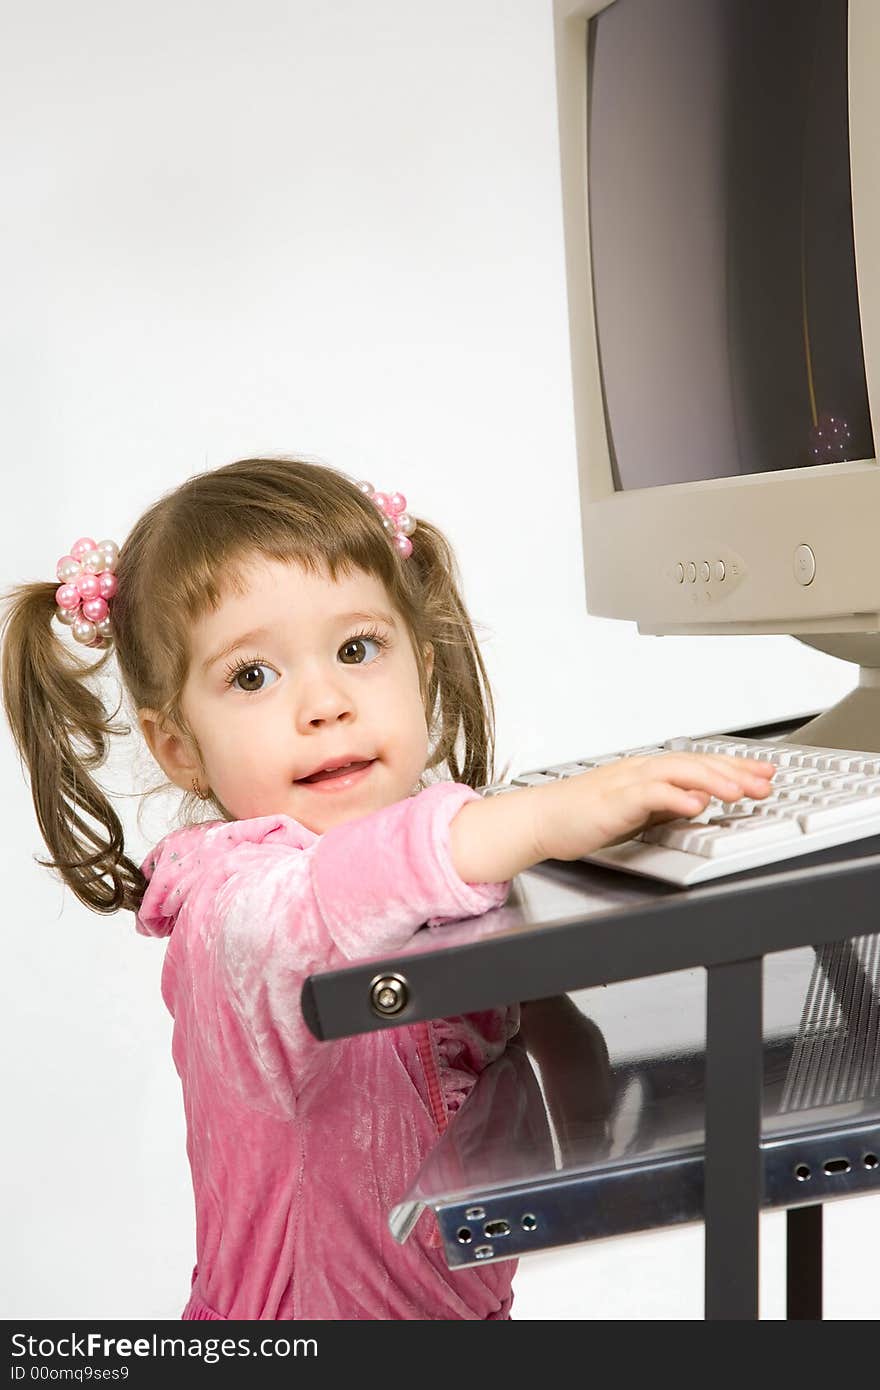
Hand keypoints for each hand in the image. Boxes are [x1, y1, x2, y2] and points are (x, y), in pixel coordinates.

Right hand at [528, 752, 774, 862]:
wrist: (541, 818)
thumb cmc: (581, 815)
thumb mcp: (635, 809)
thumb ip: (665, 804)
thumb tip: (699, 803)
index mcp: (648, 771)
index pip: (699, 763)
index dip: (734, 766)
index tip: (764, 772)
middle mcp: (641, 770)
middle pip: (695, 763)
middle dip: (734, 771)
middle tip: (766, 780)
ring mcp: (627, 782)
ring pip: (677, 772)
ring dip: (712, 780)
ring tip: (740, 791)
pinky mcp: (614, 800)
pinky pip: (650, 794)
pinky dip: (675, 797)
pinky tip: (696, 804)